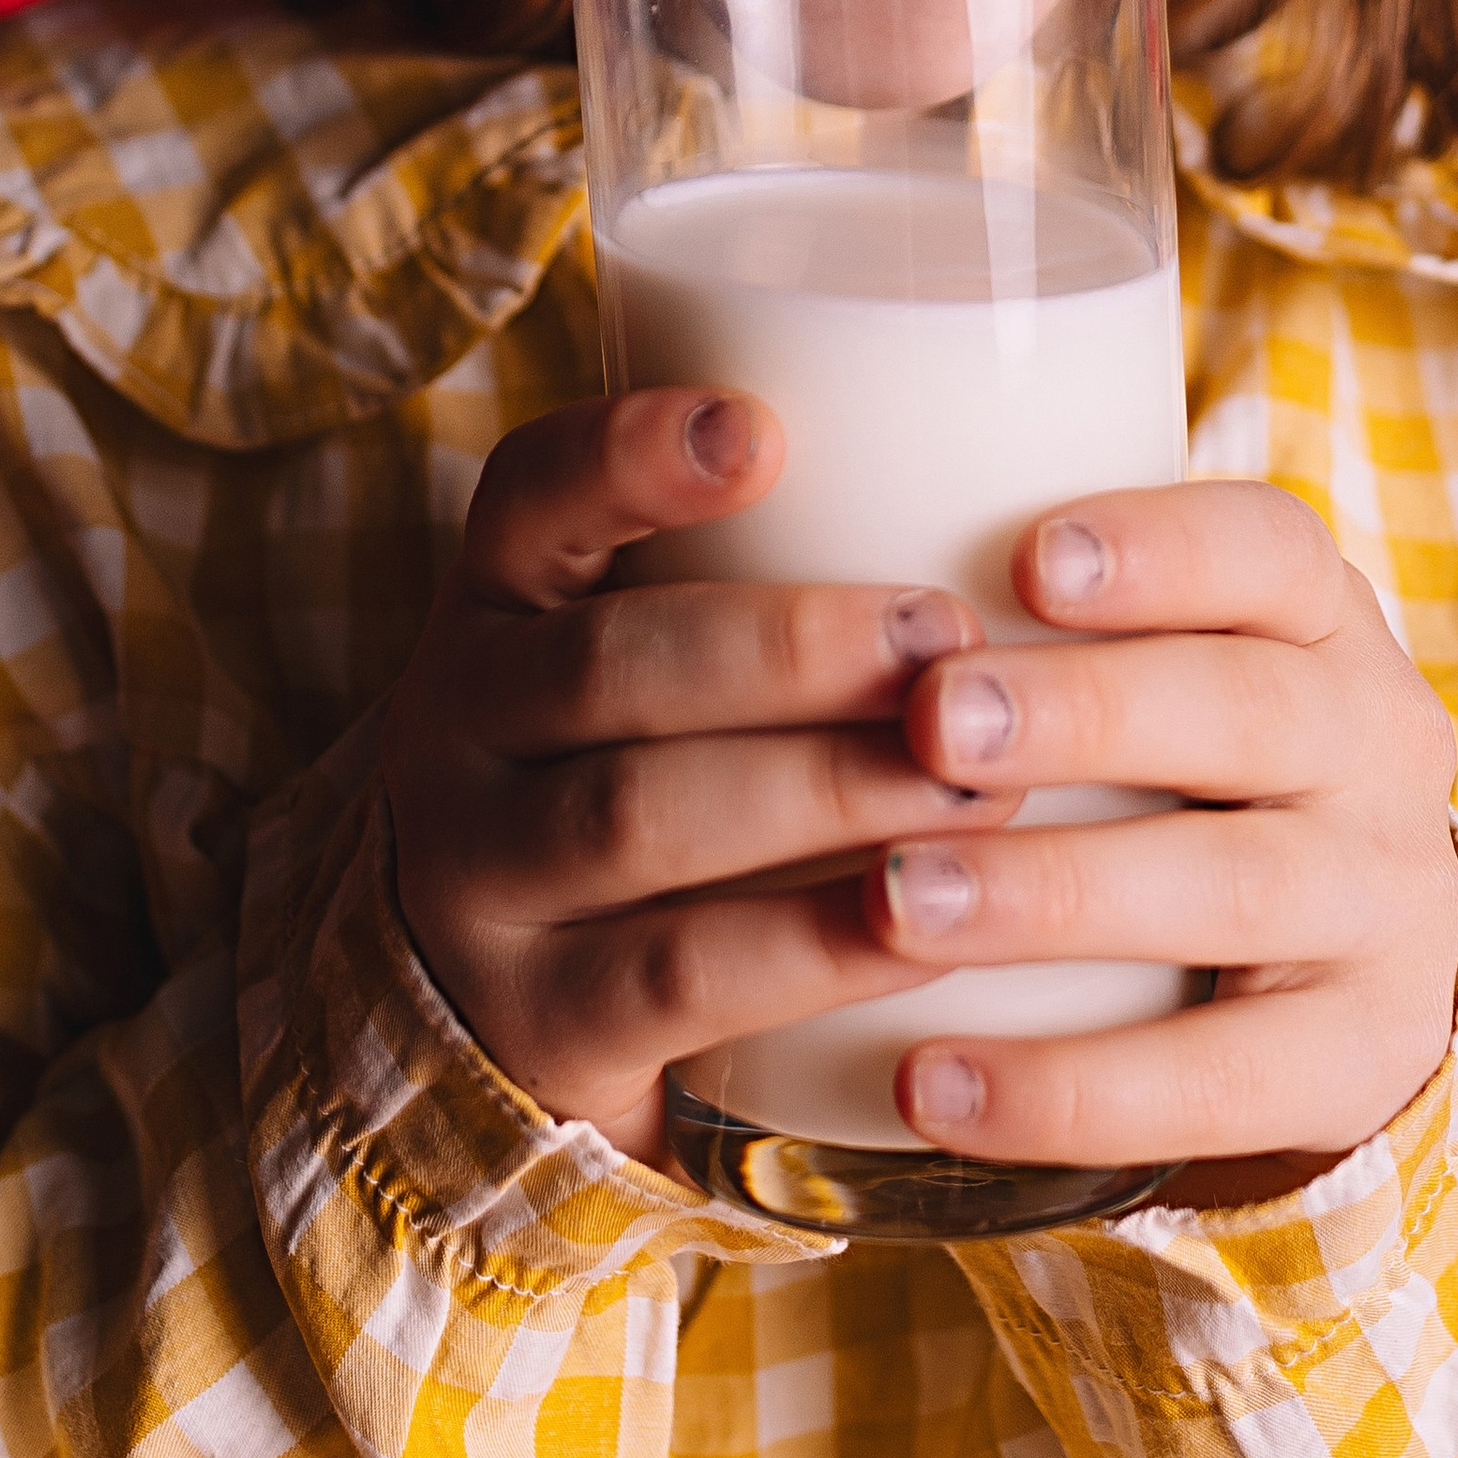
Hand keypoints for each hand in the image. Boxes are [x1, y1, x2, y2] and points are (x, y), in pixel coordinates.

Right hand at [384, 386, 1017, 1160]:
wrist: (499, 1019)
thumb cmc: (638, 777)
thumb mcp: (645, 662)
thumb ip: (765, 572)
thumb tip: (1004, 460)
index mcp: (493, 604)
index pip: (527, 493)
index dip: (631, 454)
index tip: (764, 431)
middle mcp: (453, 727)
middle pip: (605, 663)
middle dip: (790, 647)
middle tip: (951, 638)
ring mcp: (477, 883)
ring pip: (637, 815)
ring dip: (823, 788)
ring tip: (975, 782)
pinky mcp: (537, 1025)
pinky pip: (677, 974)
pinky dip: (812, 943)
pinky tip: (925, 922)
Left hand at [872, 481, 1457, 1191]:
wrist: (1343, 972)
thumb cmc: (1186, 769)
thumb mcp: (1163, 664)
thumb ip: (1031, 614)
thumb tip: (795, 520)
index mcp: (1323, 623)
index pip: (1273, 551)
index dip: (1161, 547)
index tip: (1028, 557)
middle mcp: (1380, 748)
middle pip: (1249, 711)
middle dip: (1085, 712)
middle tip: (929, 720)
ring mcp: (1385, 908)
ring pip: (1231, 889)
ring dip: (1051, 894)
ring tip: (894, 902)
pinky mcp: (1361, 1062)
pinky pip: (1218, 1084)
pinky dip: (1068, 1090)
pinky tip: (928, 1083)